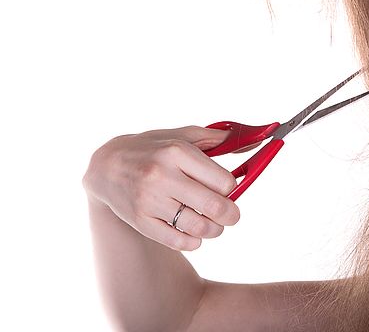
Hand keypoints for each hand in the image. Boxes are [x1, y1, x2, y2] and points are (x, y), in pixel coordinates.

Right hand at [83, 126, 240, 251]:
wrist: (107, 166)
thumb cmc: (153, 148)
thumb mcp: (182, 135)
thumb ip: (217, 138)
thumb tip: (253, 140)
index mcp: (177, 153)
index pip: (223, 181)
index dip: (233, 188)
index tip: (230, 189)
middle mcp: (162, 176)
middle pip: (214, 206)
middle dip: (232, 215)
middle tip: (232, 216)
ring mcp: (149, 200)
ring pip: (198, 227)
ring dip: (215, 230)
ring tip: (215, 225)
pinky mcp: (140, 220)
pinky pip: (176, 241)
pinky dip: (193, 242)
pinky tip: (195, 234)